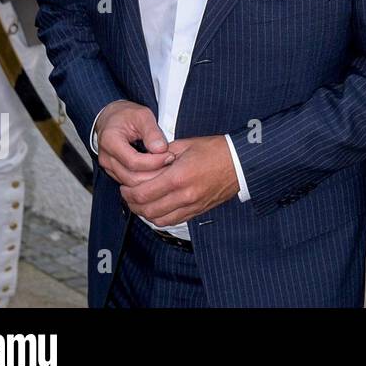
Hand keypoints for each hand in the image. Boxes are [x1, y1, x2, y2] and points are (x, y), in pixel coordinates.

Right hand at [96, 101, 173, 188]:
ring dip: (151, 179)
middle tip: (172, 163)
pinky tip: (158, 171)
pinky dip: (145, 179)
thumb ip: (152, 132)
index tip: (170, 155)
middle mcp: (106, 157)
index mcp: (110, 141)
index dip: (154, 162)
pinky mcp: (114, 172)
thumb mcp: (142, 115)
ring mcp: (108, 167)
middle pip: (131, 177)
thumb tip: (160, 149)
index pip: (133, 161)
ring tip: (167, 167)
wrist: (112, 118)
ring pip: (131, 183)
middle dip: (155, 174)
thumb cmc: (126, 115)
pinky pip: (130, 181)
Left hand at [118, 135, 238, 226]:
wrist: (241, 163)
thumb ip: (163, 154)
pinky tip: (156, 208)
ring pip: (158, 219)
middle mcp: (183, 195)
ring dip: (145, 212)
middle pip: (147, 209)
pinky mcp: (197, 211)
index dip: (128, 192)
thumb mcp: (186, 145)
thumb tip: (145, 161)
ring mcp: (191, 205)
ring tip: (141, 202)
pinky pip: (172, 221)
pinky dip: (159, 218)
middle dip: (133, 203)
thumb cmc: (215, 150)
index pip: (143, 193)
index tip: (125, 185)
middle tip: (129, 194)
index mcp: (178, 176)